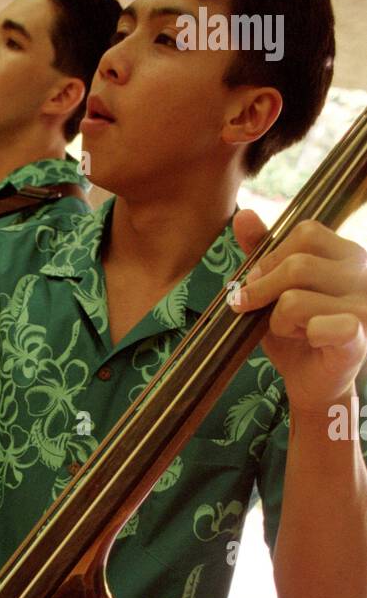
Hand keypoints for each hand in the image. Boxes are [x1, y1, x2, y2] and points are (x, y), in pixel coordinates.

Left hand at [231, 211, 366, 413]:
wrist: (315, 383)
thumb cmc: (297, 334)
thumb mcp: (274, 290)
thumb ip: (262, 253)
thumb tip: (243, 214)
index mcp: (347, 255)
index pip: (306, 233)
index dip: (271, 258)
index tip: (255, 284)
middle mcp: (363, 273)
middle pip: (297, 264)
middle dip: (264, 290)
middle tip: (258, 312)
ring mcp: (364, 304)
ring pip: (295, 298)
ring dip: (279, 321)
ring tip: (293, 331)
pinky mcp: (357, 335)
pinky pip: (315, 324)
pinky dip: (298, 335)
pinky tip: (310, 342)